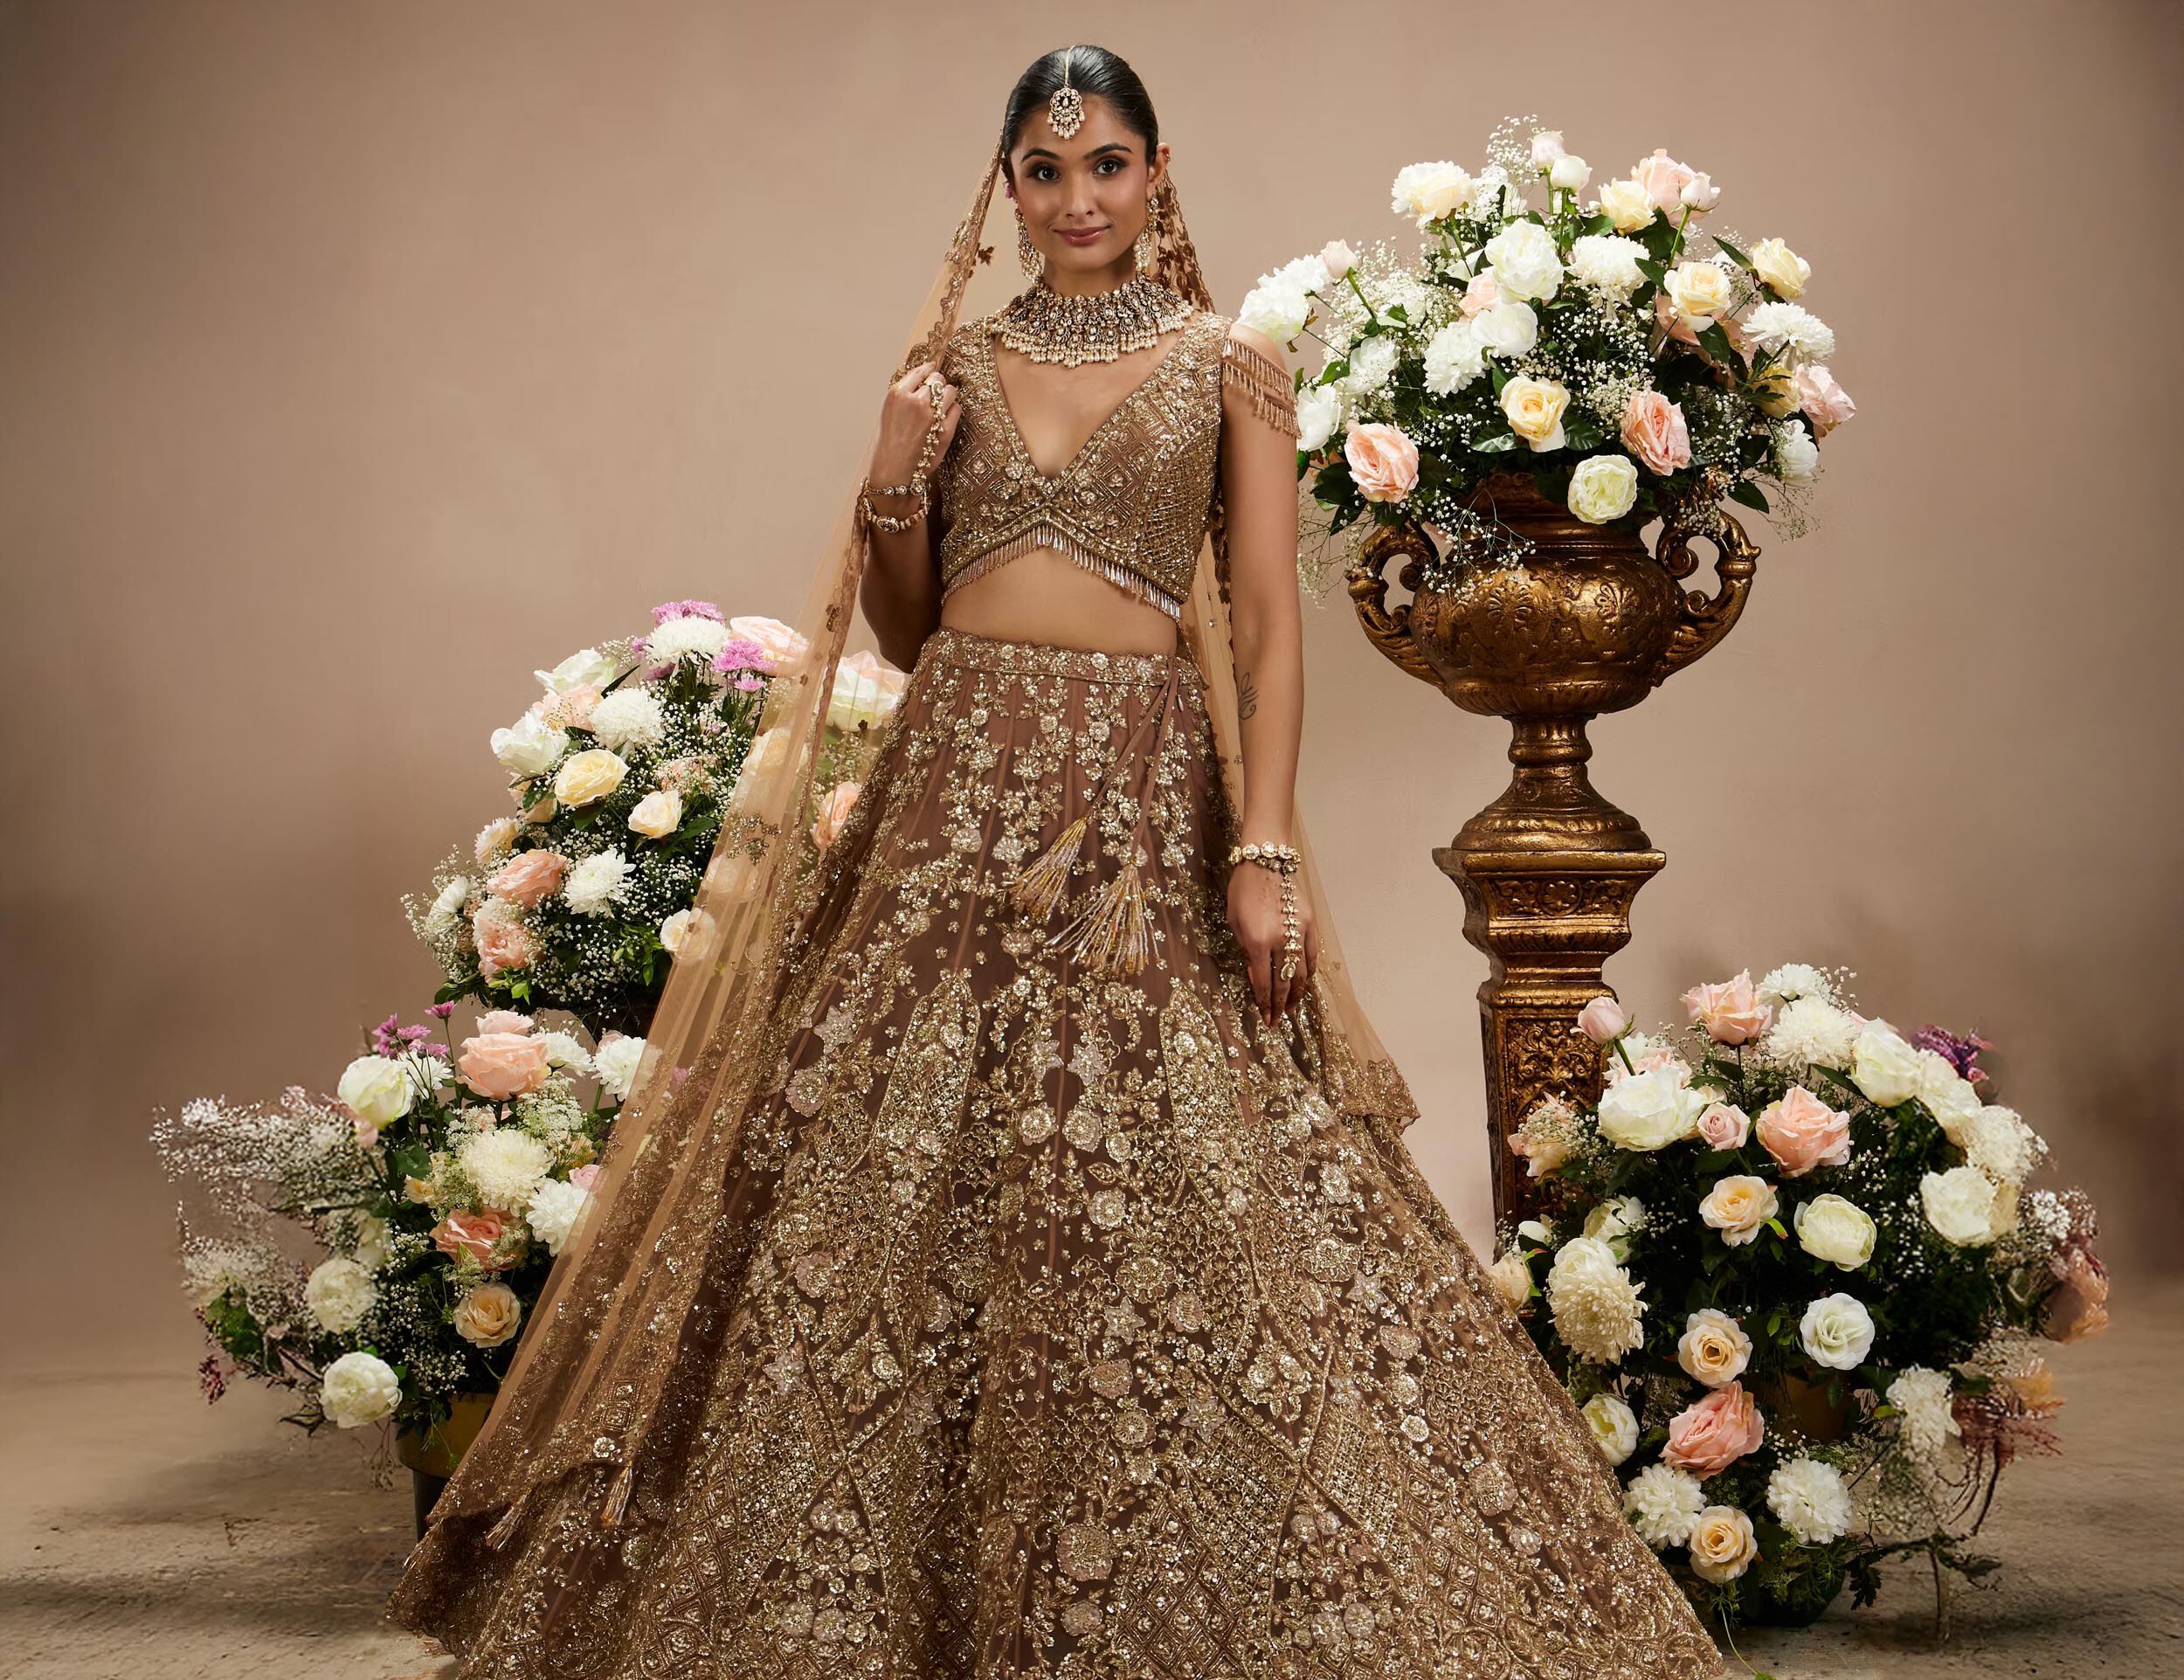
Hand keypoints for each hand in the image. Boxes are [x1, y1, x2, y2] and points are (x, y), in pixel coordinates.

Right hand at [869, 359, 961, 495]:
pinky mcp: (946, 429)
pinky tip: (944, 418)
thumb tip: (922, 380)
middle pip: (937, 379)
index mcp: (897, 394)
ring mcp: (932, 415)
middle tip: (935, 395)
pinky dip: (952, 411)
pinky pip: (957, 408)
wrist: (894, 471)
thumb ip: (904, 395)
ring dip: (947, 397)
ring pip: (950, 391)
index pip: (920, 371)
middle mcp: (915, 401)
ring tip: (941, 406)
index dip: (928, 371)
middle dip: (937, 385)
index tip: (931, 370)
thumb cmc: (889, 444)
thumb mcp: (889, 412)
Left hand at [1226, 860, 1317, 1026]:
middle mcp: (1281, 940)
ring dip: (1298, 994)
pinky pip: (1312, 954)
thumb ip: (1246, 954)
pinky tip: (1304, 982)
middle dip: (1281, 1006)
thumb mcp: (1234, 924)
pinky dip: (1309, 971)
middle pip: (1285, 983)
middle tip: (1279, 1020)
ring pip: (1302, 972)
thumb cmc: (1242, 890)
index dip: (1265, 1004)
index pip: (1264, 983)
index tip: (1266, 1019)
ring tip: (1294, 1008)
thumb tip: (1258, 979)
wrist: (1265, 860)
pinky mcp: (1311, 923)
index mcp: (1257, 942)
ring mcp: (1299, 932)